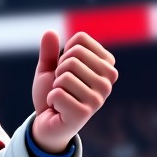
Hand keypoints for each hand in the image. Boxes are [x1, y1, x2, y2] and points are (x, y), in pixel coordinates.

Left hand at [31, 30, 117, 152]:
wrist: (48, 123)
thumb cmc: (53, 95)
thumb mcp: (49, 70)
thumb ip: (49, 52)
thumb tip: (49, 32)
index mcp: (106, 65)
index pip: (80, 40)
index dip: (64, 53)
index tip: (66, 71)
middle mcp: (108, 80)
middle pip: (73, 56)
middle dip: (58, 71)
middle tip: (62, 86)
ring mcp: (99, 97)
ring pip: (64, 75)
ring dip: (55, 87)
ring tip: (62, 98)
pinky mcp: (85, 113)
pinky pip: (58, 93)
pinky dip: (51, 99)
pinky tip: (58, 109)